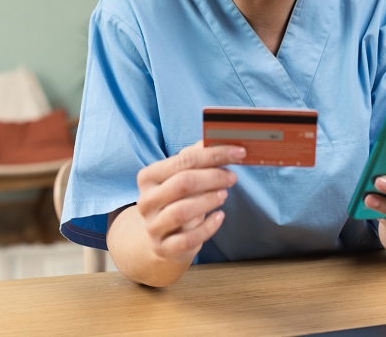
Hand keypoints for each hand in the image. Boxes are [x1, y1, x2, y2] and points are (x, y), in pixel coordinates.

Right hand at [133, 141, 244, 265]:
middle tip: (232, 176)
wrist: (163, 238)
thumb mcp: (182, 177)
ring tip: (224, 194)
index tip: (239, 152)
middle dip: (213, 177)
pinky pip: (187, 239)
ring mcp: (152, 226)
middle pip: (182, 183)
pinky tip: (220, 217)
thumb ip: (196, 158)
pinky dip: (208, 228)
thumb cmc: (177, 200)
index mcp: (148, 177)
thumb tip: (216, 137)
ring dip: (208, 200)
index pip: (183, 160)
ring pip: (181, 211)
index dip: (214, 154)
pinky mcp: (162, 248)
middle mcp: (146, 201)